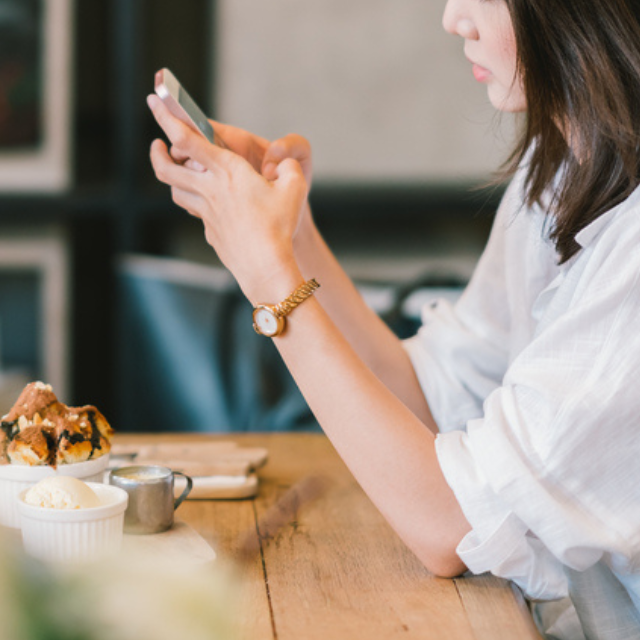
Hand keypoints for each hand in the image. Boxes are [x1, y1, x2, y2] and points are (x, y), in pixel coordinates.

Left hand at [148, 94, 307, 300]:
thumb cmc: (279, 226)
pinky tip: (209, 205)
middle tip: (157, 145)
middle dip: (156, 153)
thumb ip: (287, 166)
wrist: (265, 266)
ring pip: (175, 191)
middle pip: (166, 168)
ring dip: (172, 178)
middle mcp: (209, 190)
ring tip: (178, 172)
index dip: (166, 117)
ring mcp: (206, 214)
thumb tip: (281, 164)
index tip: (155, 101)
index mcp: (227, 171)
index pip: (186, 138)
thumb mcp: (294, 187)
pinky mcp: (210, 232)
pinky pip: (197, 213)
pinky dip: (196, 203)